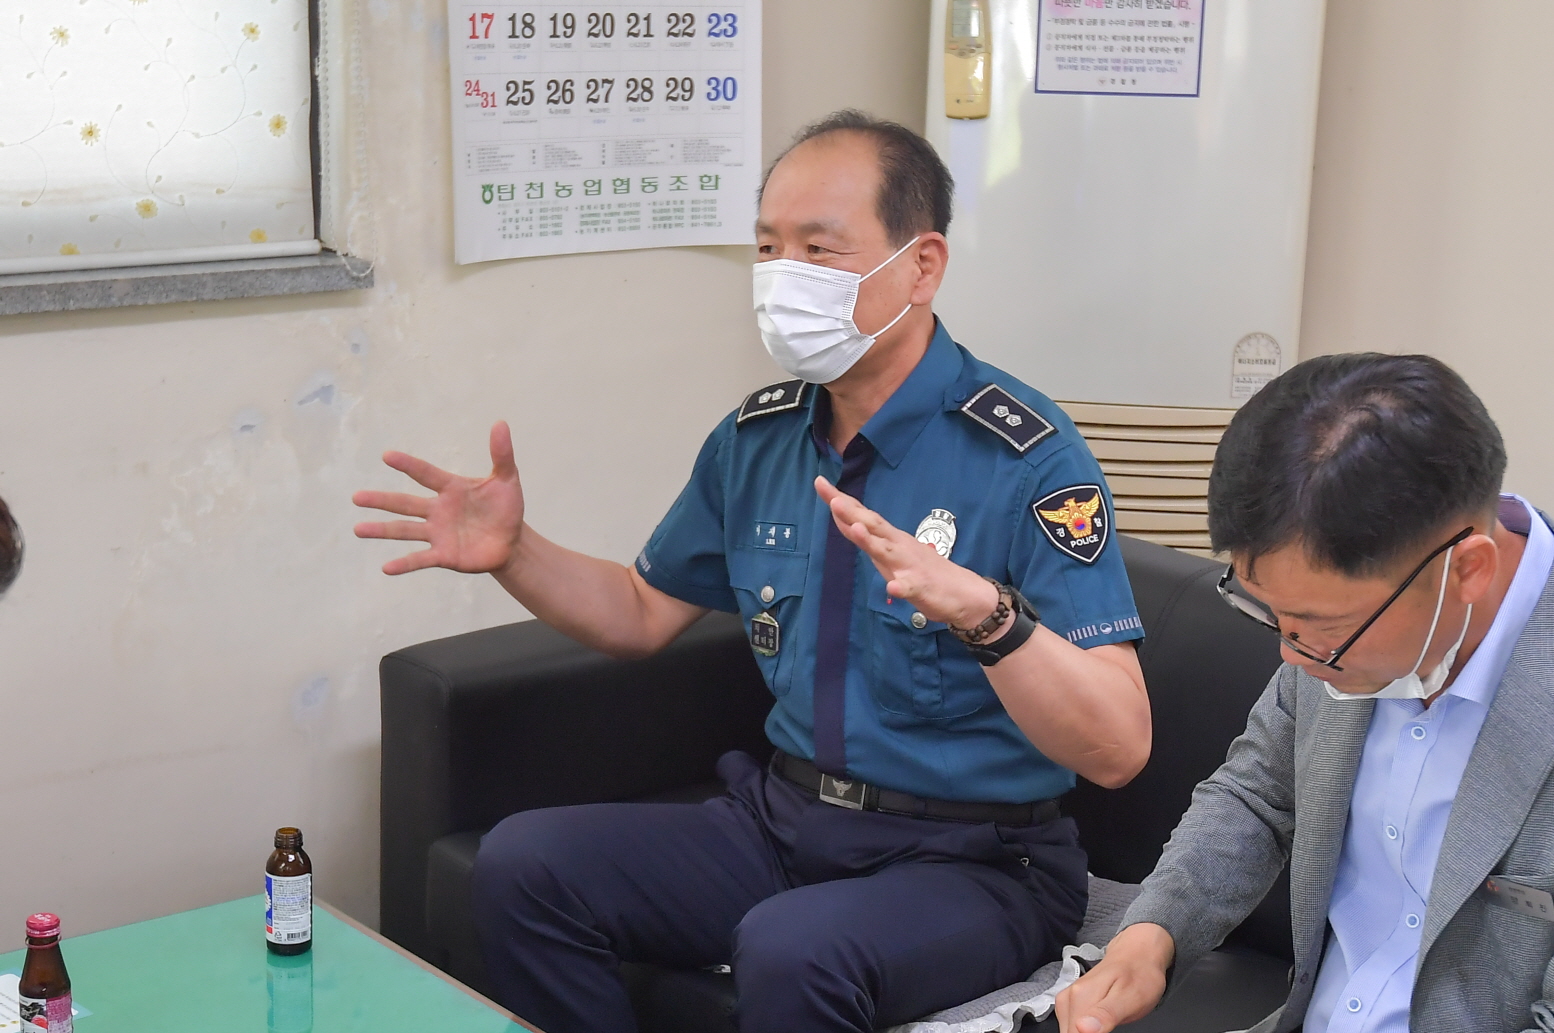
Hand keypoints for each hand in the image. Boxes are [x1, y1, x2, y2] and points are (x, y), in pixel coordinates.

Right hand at [353, 422, 525, 575]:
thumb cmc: (506, 508)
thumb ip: (502, 454)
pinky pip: (420, 559)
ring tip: (358, 529)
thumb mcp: (507, 480)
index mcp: (451, 489)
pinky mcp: (444, 555)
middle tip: (356, 497)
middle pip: (405, 503)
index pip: (426, 474)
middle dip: (381, 500)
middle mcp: (438, 510)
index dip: (408, 465)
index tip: (387, 456)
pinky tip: (387, 567)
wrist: (513, 542)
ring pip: (405, 530)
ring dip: (382, 530)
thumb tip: (500, 423)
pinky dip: (404, 564)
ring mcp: (438, 533)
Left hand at [815, 476, 998, 628]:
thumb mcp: (891, 555)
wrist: (964, 593)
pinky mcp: (923, 587)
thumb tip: (847, 524)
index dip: (840, 501)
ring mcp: (910, 566)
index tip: (820, 482)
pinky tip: (893, 586)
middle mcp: (898, 546)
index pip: (861, 516)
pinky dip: (901, 586)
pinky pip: (911, 587)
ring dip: (871, 541)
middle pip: (871, 525)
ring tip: (856, 528)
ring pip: (887, 552)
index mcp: (889, 539)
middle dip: (852, 512)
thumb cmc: (924, 572)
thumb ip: (870, 541)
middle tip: (832, 497)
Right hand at [1054, 923, 1172, 1032]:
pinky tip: (1098, 1024)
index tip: (1107, 1028)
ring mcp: (1068, 999)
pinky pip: (1071, 1024)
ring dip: (1085, 1032)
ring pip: (1069, 1030)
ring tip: (1108, 1023)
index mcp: (1080, 997)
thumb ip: (1106, 1015)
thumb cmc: (1138, 975)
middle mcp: (1068, 997)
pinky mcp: (1070, 1001)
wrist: (1137, 953)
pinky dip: (1083, 1029)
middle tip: (1112, 1024)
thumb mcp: (1130, 997)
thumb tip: (1083, 1028)